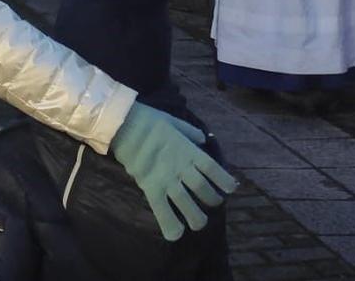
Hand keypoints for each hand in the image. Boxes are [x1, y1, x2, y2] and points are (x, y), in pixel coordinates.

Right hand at [110, 103, 237, 238]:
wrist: (124, 124)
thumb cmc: (149, 121)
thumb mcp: (174, 121)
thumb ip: (190, 133)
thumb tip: (203, 139)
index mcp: (188, 150)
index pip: (213, 168)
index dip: (224, 180)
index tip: (231, 188)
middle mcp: (181, 167)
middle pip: (203, 189)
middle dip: (212, 200)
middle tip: (212, 203)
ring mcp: (166, 179)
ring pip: (187, 204)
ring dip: (196, 218)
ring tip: (198, 223)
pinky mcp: (151, 188)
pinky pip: (162, 210)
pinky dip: (169, 224)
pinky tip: (175, 234)